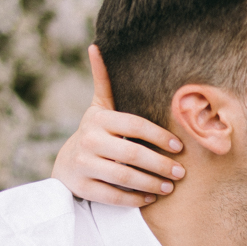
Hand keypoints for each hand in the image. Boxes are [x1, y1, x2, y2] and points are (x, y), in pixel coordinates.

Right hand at [51, 45, 186, 206]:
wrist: (65, 165)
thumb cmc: (94, 134)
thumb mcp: (98, 108)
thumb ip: (103, 82)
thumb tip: (96, 46)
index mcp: (98, 120)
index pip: (134, 126)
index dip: (159, 136)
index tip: (179, 146)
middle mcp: (89, 141)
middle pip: (132, 154)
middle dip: (160, 164)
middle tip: (181, 172)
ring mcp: (83, 165)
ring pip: (124, 177)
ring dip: (151, 183)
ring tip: (170, 187)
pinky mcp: (83, 187)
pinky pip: (113, 196)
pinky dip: (134, 199)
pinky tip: (150, 199)